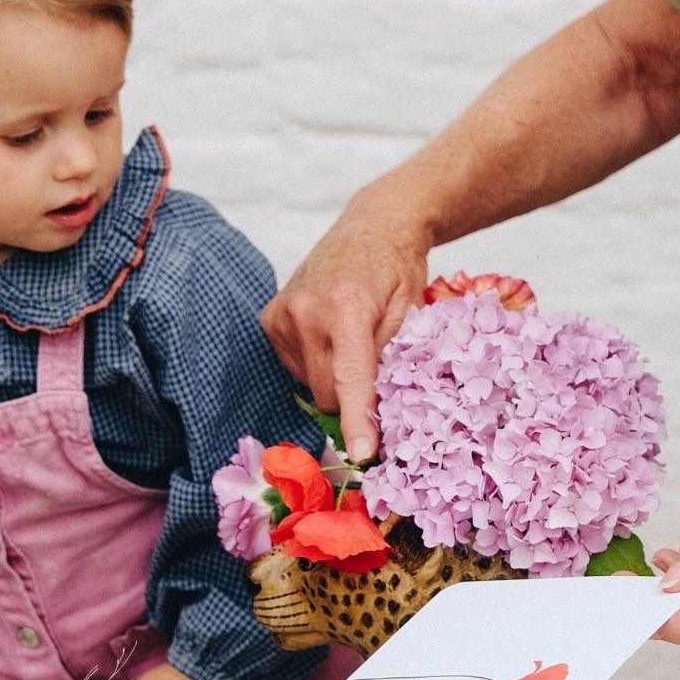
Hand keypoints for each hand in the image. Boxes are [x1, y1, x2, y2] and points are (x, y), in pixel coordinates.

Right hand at [261, 201, 429, 461]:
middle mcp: (306, 311)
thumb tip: (378, 413)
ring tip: (350, 339)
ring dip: (332, 378)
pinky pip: (294, 368)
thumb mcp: (410, 314)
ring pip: (310, 385)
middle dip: (352, 396)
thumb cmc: (399, 270)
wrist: (374, 225)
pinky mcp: (269, 319)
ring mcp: (282, 315)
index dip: (357, 422)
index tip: (363, 454)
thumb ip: (391, 362)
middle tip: (375, 366)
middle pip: (327, 392)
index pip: (351, 380)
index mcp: (346, 308)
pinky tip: (329, 334)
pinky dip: (315, 363)